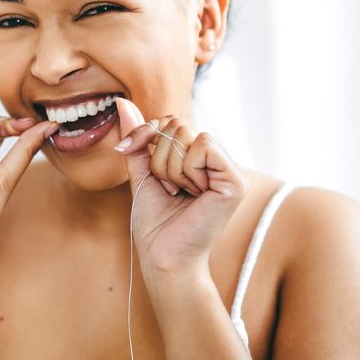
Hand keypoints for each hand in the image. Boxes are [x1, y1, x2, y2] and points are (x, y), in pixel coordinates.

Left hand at [114, 98, 249, 276]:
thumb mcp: (141, 172)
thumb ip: (138, 139)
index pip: (172, 120)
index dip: (147, 132)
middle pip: (179, 124)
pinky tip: (193, 194)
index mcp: (200, 159)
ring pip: (188, 134)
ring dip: (170, 168)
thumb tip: (123, 102)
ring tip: (179, 194)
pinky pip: (203, 145)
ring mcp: (230, 171)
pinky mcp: (236, 181)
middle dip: (159, 157)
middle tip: (169, 188)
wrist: (162, 257)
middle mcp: (219, 161)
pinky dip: (186, 170)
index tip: (127, 149)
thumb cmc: (155, 222)